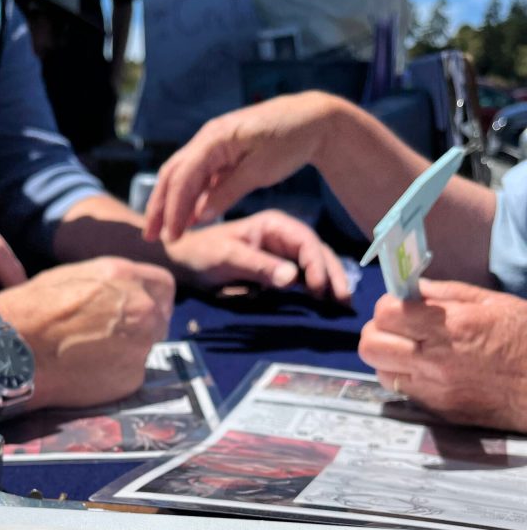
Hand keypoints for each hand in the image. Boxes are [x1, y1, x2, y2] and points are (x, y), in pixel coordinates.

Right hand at [0, 257, 174, 407]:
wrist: (12, 349)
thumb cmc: (30, 311)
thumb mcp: (71, 277)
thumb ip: (106, 284)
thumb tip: (119, 294)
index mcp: (124, 276)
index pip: (164, 286)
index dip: (152, 299)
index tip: (140, 309)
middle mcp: (141, 310)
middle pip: (160, 319)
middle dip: (143, 326)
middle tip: (113, 336)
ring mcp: (139, 346)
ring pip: (146, 348)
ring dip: (127, 351)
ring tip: (91, 354)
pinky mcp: (131, 378)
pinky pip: (131, 375)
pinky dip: (115, 375)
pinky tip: (87, 371)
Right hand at [145, 93, 338, 242]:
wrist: (313, 119)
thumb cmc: (290, 141)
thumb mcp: (260, 171)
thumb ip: (227, 193)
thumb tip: (200, 216)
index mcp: (215, 139)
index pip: (184, 178)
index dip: (174, 210)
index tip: (171, 237)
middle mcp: (207, 138)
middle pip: (173, 175)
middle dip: (159, 208)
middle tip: (150, 237)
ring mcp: (213, 144)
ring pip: (182, 175)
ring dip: (170, 203)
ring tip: (163, 231)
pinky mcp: (222, 152)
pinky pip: (198, 176)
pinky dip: (190, 197)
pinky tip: (188, 219)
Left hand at [164, 211, 350, 300]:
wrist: (184, 260)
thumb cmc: (202, 253)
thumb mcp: (229, 257)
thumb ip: (260, 266)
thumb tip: (293, 279)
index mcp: (274, 225)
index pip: (306, 242)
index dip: (317, 264)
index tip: (319, 288)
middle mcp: (284, 236)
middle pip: (317, 253)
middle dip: (332, 274)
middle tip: (344, 300)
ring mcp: (283, 253)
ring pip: (315, 266)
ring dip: (329, 283)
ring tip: (342, 304)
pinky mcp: (279, 270)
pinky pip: (303, 278)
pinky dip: (316, 289)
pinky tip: (326, 303)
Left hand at [359, 279, 526, 430]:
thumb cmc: (526, 338)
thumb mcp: (493, 303)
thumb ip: (447, 293)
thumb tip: (415, 288)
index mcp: (450, 325)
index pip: (386, 313)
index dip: (388, 306)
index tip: (401, 305)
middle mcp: (434, 359)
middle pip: (370, 345)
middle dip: (378, 331)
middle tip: (397, 327)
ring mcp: (432, 388)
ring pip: (379, 370)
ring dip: (386, 356)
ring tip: (408, 349)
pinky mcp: (436, 408)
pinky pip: (399, 390)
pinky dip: (401, 377)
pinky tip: (421, 369)